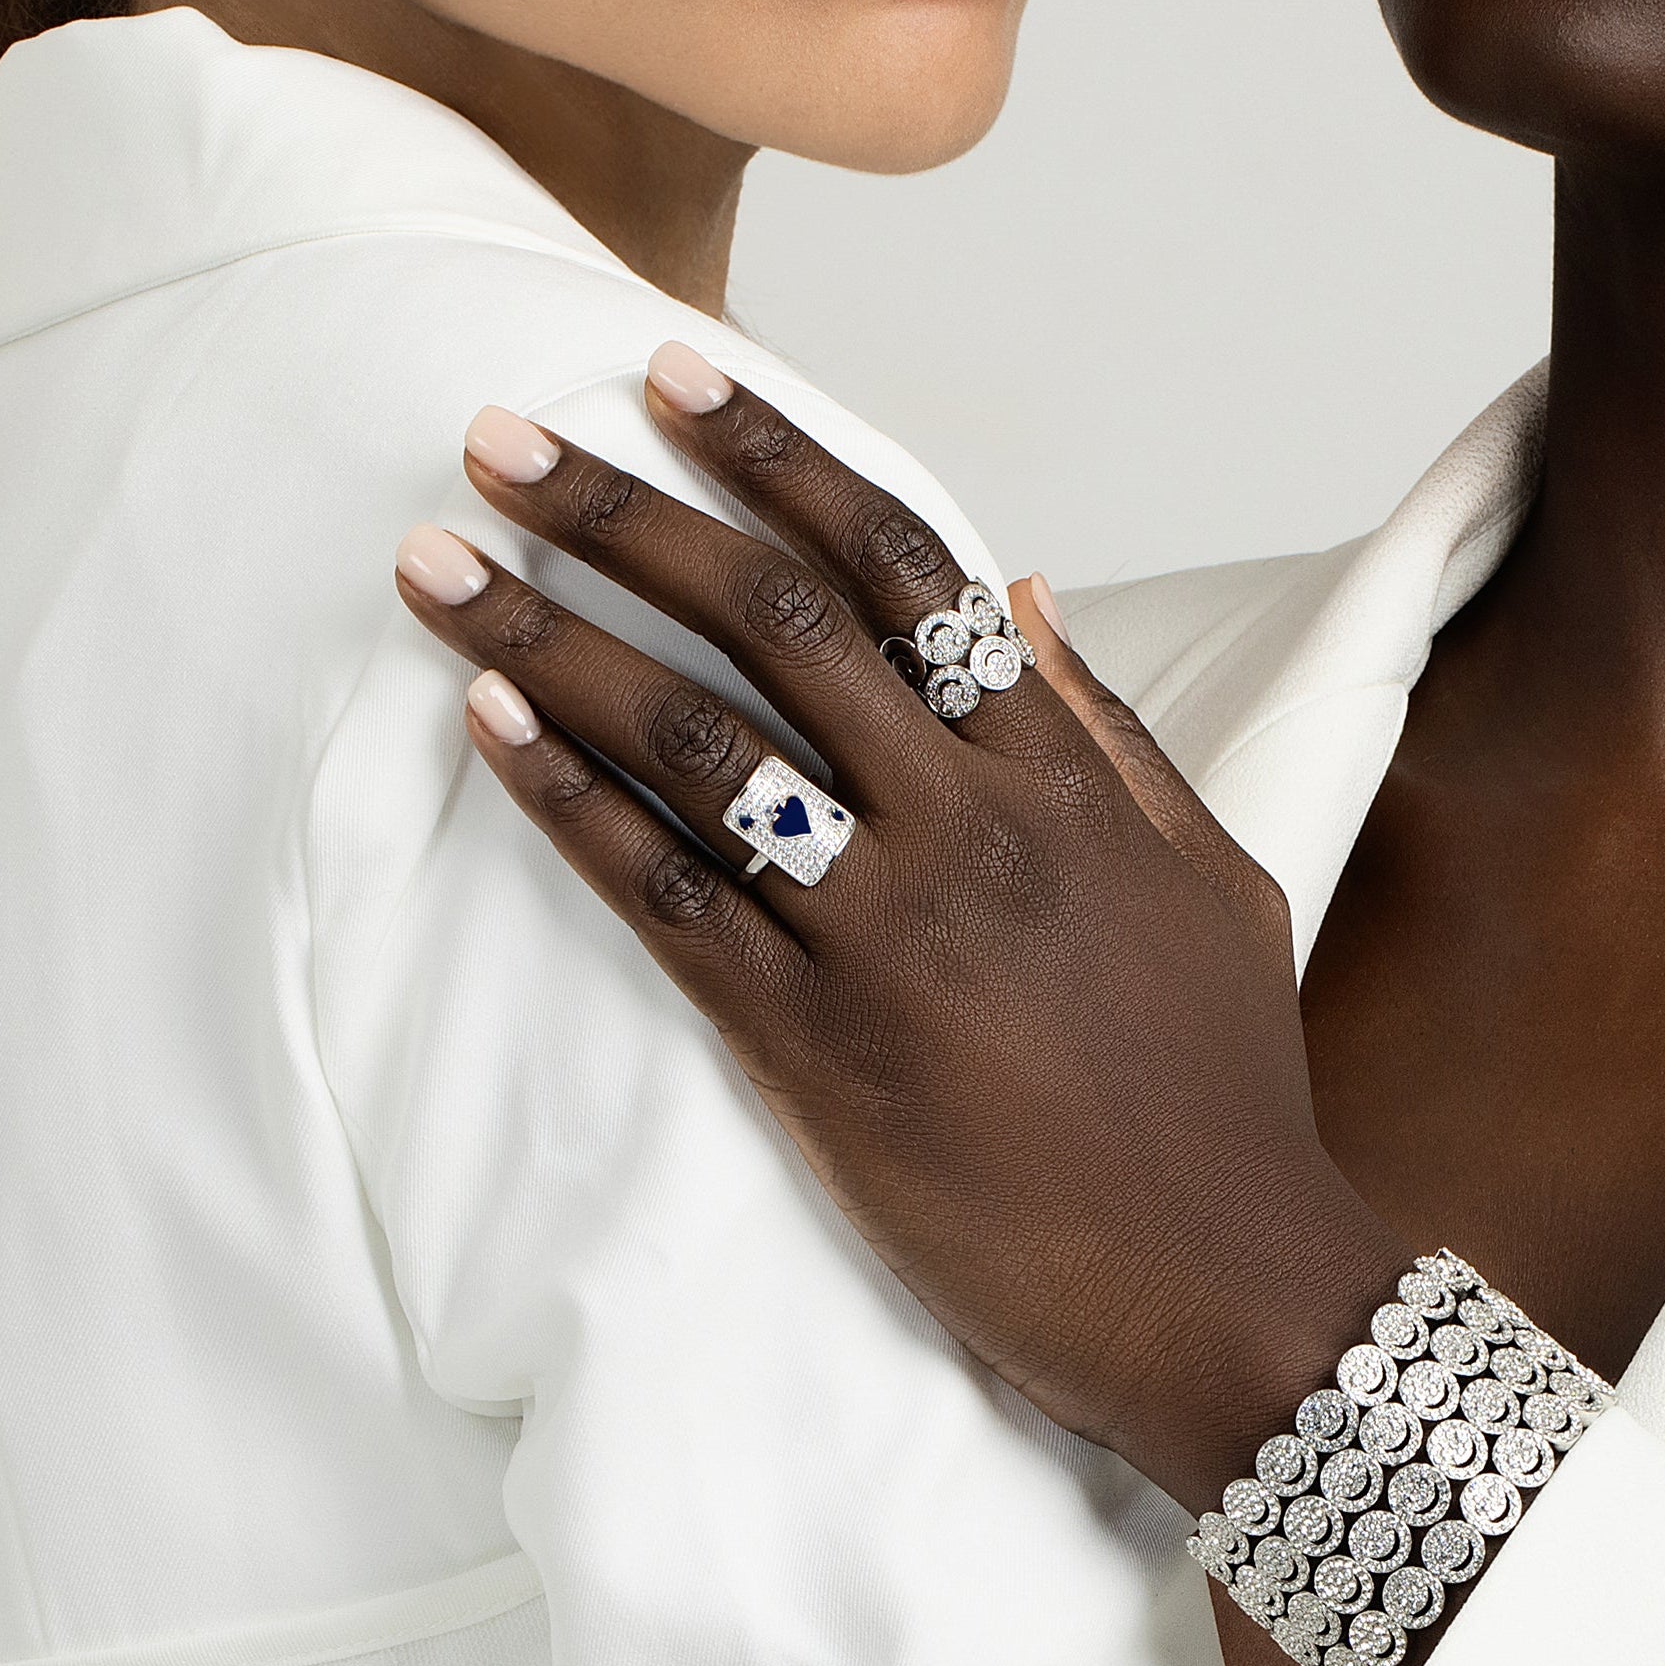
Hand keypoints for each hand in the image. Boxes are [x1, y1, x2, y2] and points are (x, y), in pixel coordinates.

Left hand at [395, 375, 1408, 1510]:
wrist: (1229, 1289)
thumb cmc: (1228, 1093)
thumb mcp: (1210, 876)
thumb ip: (1109, 729)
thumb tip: (1021, 588)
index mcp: (1063, 774)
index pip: (902, 567)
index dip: (775, 459)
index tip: (669, 376)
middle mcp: (970, 829)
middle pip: (771, 621)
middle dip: (623, 514)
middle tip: (497, 435)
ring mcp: (889, 937)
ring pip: (694, 743)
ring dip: (548, 636)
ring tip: (434, 560)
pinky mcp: (819, 1050)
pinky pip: (664, 897)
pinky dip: (566, 800)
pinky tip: (483, 720)